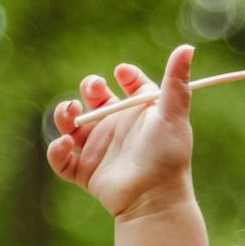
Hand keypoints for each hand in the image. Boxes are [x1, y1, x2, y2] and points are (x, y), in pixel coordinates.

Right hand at [47, 44, 196, 219]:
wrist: (155, 199)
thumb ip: (176, 82)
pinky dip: (57, 150)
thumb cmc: (168, 156)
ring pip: (71, 125)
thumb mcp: (172, 115)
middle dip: (89, 89)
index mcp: (138, 113)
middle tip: (94, 91)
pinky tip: (67, 144)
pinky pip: (61, 159)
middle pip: (95, 99)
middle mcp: (118, 128)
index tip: (121, 73)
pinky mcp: (85, 172)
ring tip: (72, 113)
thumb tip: (187, 47)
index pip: (130, 85)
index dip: (125, 75)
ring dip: (64, 115)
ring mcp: (99, 150)